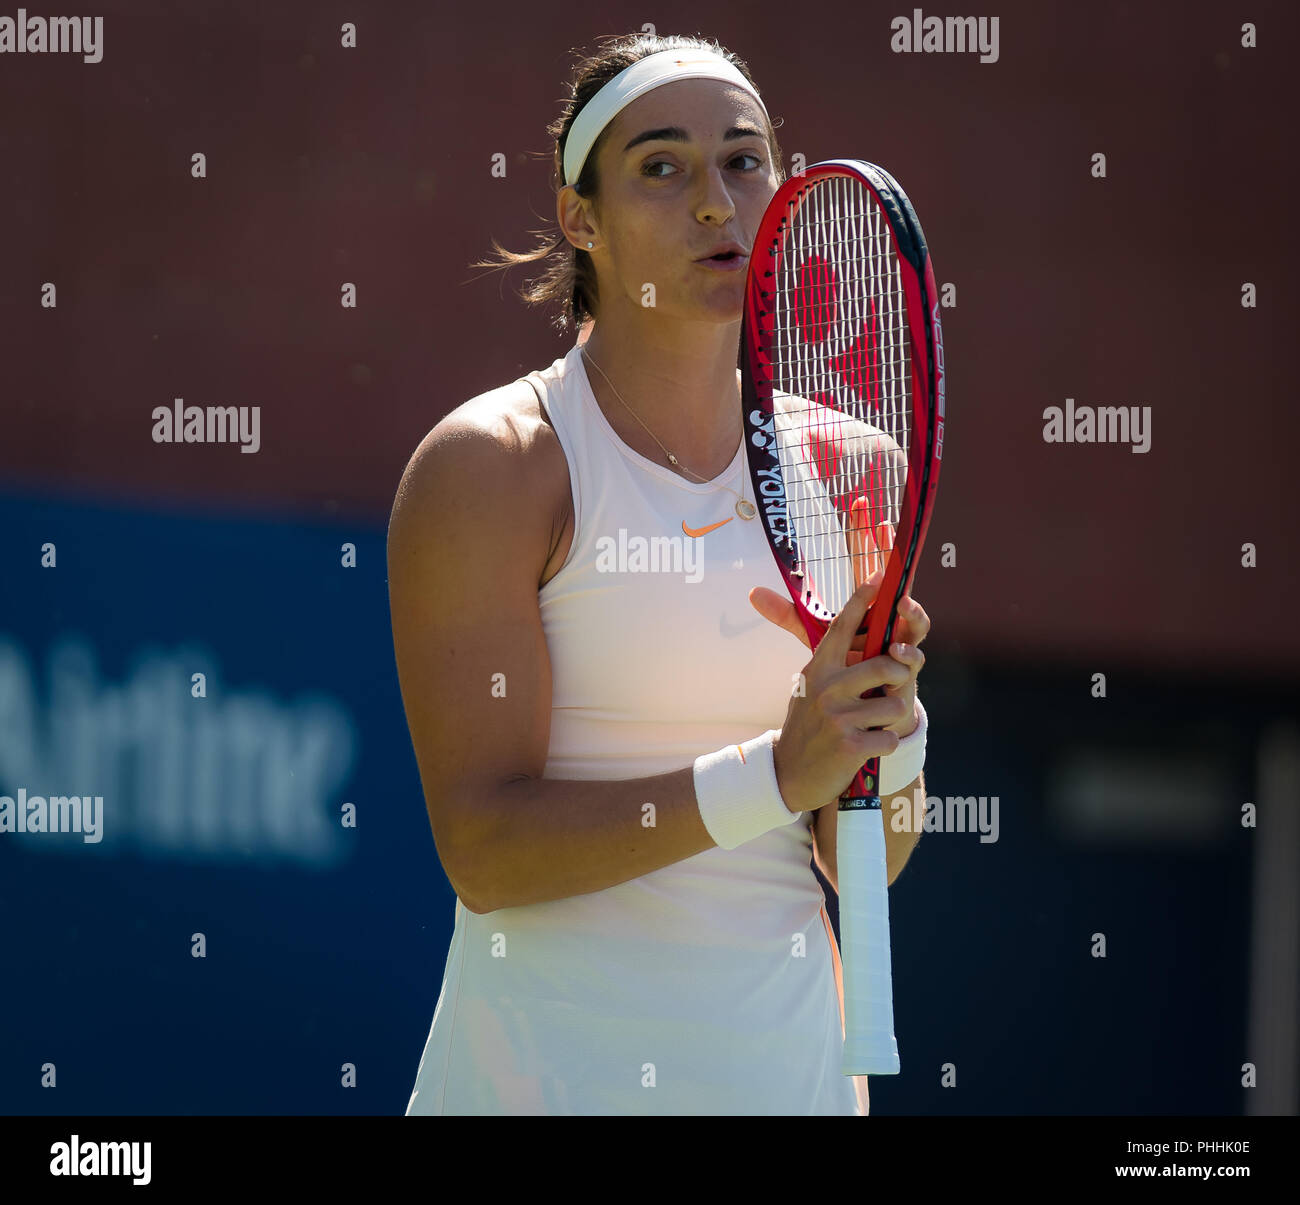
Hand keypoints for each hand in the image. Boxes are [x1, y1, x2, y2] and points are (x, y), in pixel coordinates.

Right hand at [749, 521, 931, 811]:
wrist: (790, 774)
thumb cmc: (809, 722)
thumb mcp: (809, 684)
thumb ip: (827, 653)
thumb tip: (777, 601)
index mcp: (818, 667)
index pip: (842, 625)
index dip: (862, 600)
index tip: (879, 578)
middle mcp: (826, 687)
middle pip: (886, 664)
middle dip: (899, 675)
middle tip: (890, 687)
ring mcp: (838, 717)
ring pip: (896, 704)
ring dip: (891, 718)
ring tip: (870, 724)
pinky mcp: (850, 746)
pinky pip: (891, 737)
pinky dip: (886, 744)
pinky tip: (866, 746)